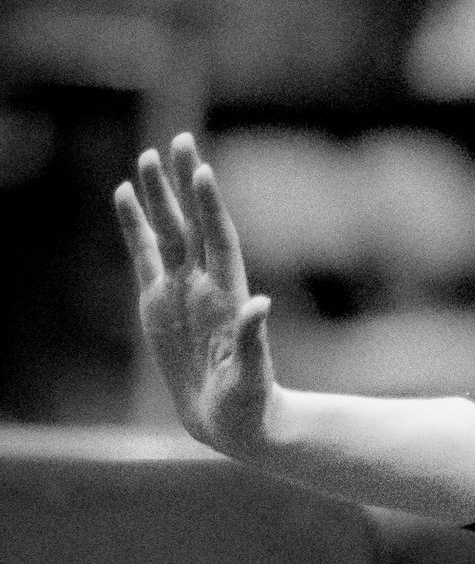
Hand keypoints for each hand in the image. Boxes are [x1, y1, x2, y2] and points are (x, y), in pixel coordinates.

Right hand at [113, 134, 276, 455]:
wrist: (233, 421)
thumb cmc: (250, 404)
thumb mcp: (252, 376)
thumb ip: (254, 341)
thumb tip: (260, 305)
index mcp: (228, 298)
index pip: (219, 241)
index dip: (211, 208)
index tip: (204, 172)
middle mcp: (204, 285)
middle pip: (193, 225)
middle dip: (184, 186)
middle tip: (179, 142)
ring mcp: (181, 290)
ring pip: (168, 232)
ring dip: (158, 197)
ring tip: (148, 157)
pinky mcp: (157, 302)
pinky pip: (144, 255)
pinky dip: (135, 226)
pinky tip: (125, 194)